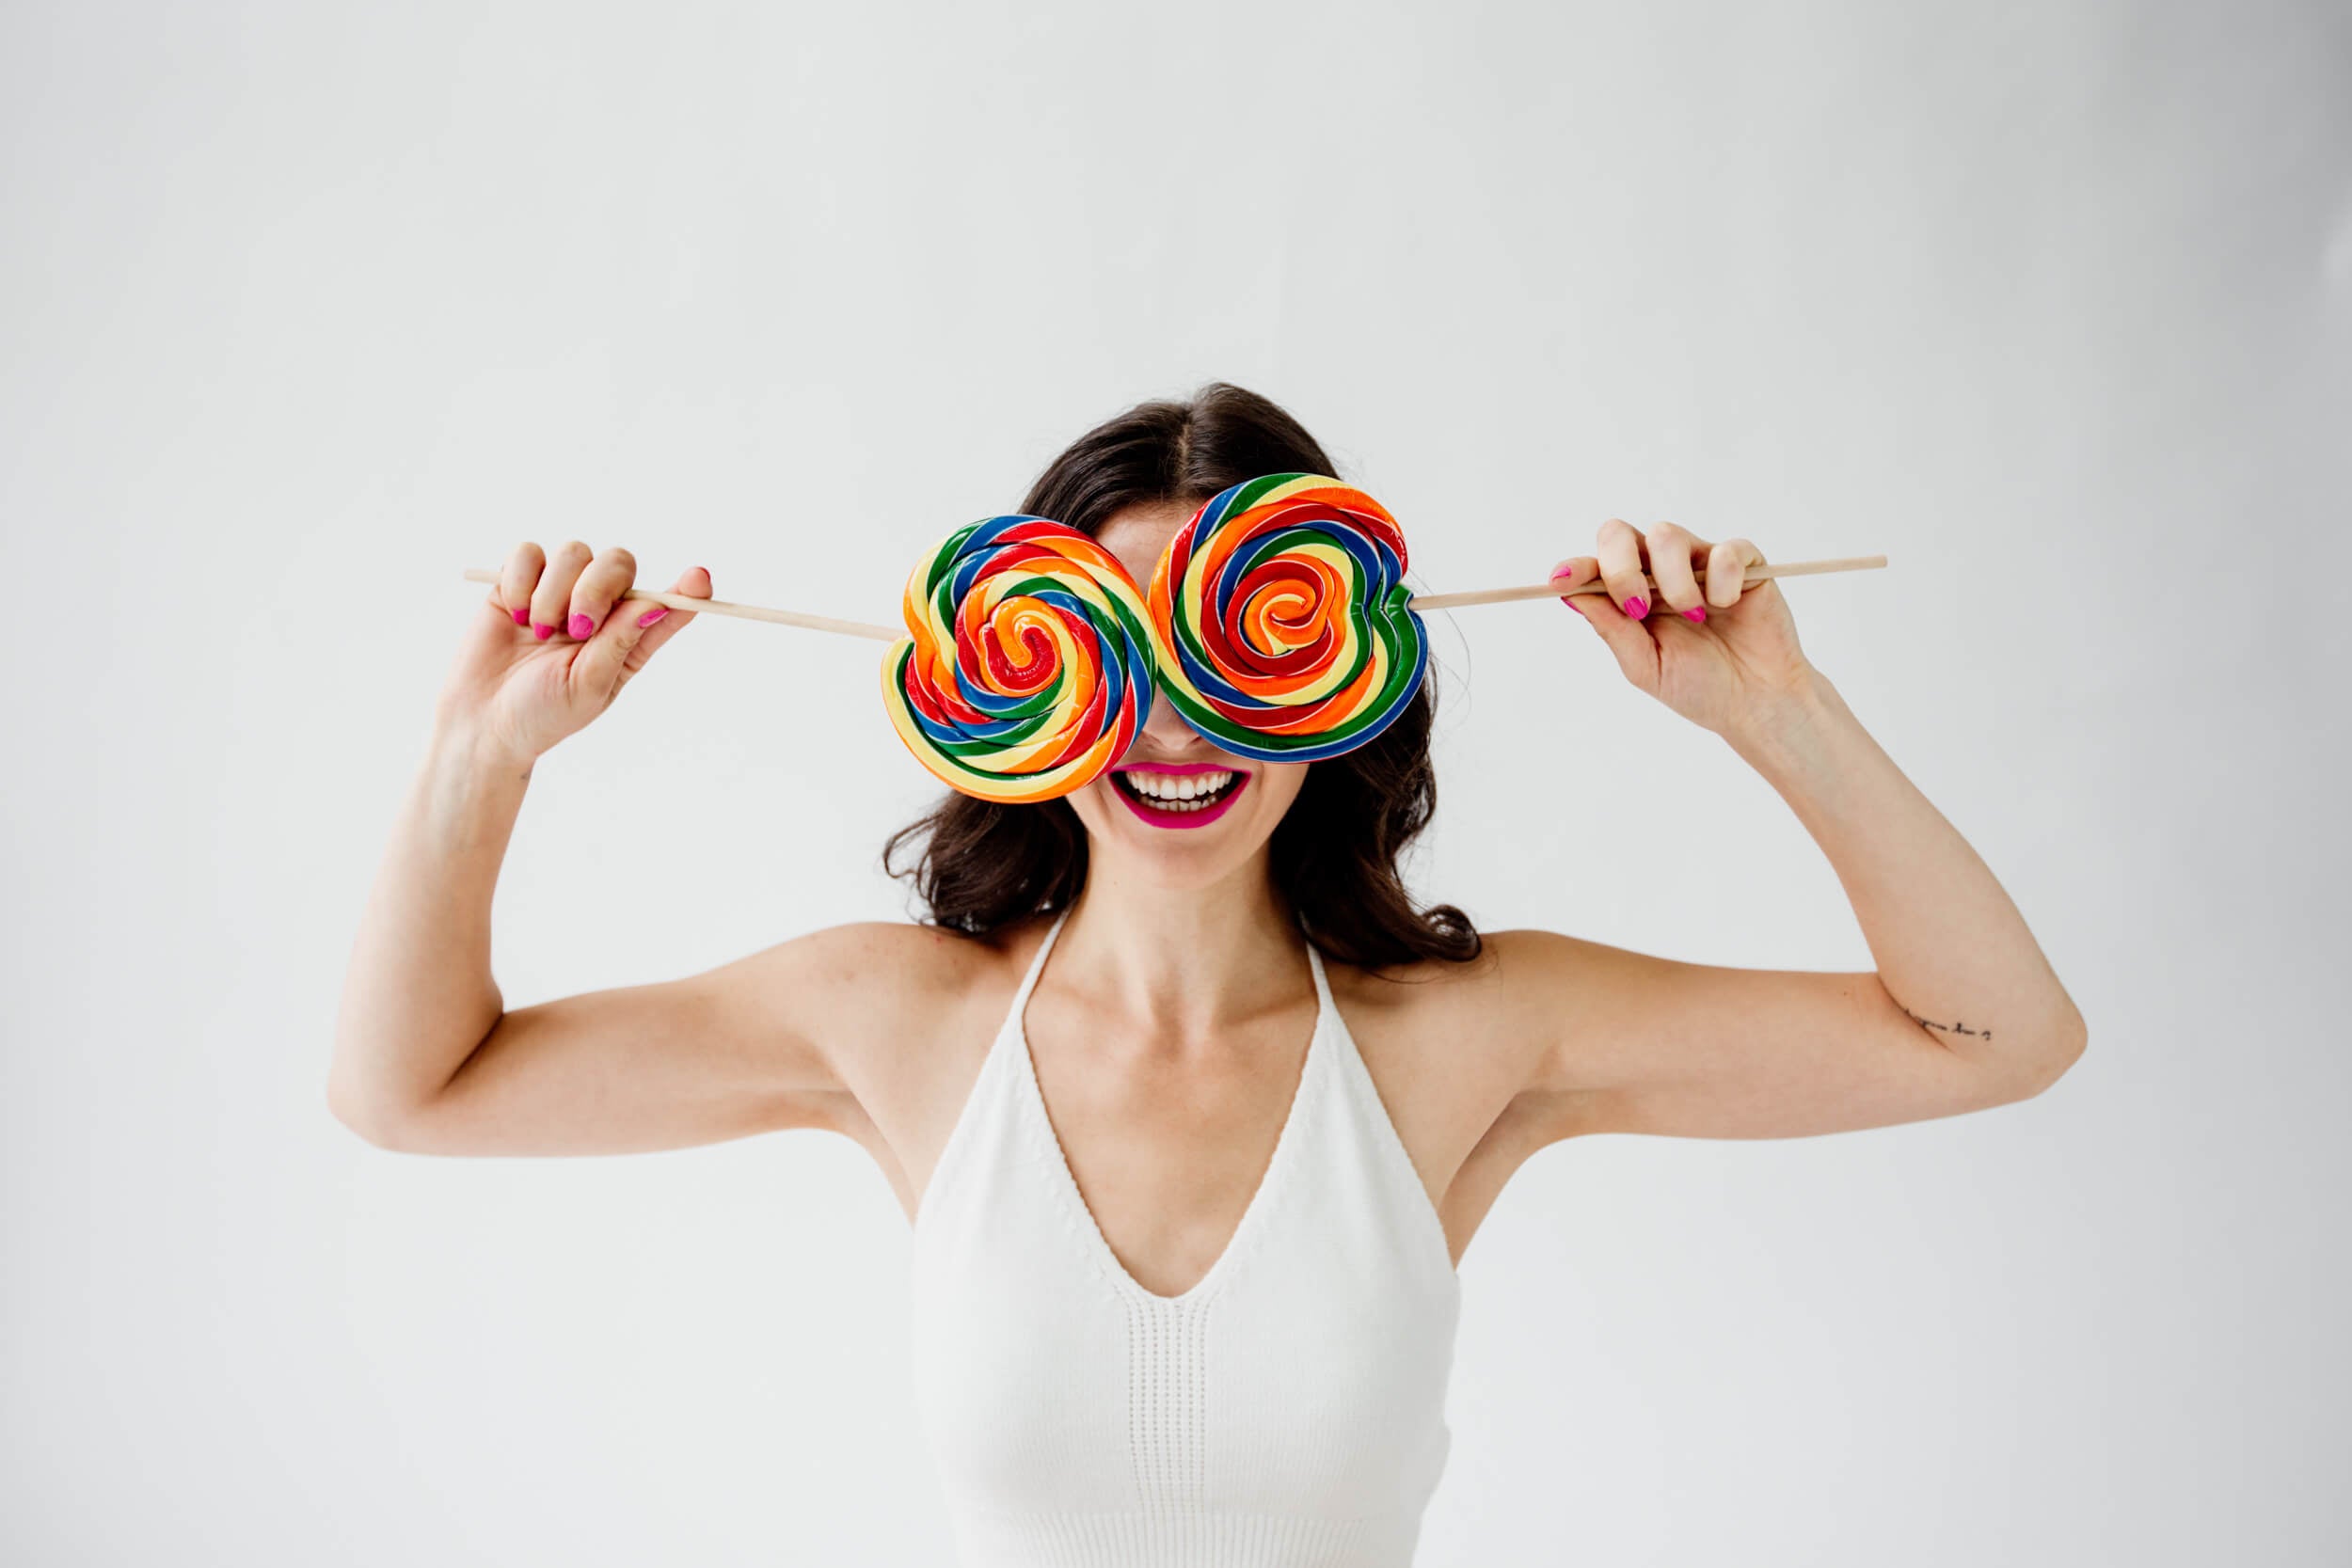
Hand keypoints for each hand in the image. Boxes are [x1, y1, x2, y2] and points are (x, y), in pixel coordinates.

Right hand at [434, 540, 711, 763]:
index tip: (699, 580)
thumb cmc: (543, 713)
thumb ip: (621, 641)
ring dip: (554, 592)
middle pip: (618, 562)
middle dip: (597, 588)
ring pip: (573, 552)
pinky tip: (514, 614)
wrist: (481, 721)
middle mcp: (600, 608)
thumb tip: (661, 603)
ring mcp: (559, 591)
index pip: (667, 602)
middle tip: (576, 628)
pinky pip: (528, 552)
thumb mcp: (589, 685)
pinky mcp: (520, 581)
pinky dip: (521, 579)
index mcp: (628, 637)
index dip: (687, 588)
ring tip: (538, 631)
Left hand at [1549, 519, 1813, 738]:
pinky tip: (1727, 605)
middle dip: (1621, 567)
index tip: (1560, 580)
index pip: (1595, 567)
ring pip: (1666, 535)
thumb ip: (1613, 630)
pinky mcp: (1742, 563)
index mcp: (1631, 596)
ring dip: (1673, 580)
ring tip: (1693, 617)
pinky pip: (1724, 549)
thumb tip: (1573, 595)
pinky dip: (1722, 578)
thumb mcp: (1645, 666)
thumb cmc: (1699, 687)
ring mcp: (1699, 563)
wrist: (1756, 702)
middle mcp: (1659, 573)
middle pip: (1620, 535)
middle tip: (1637, 607)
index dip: (1575, 568)